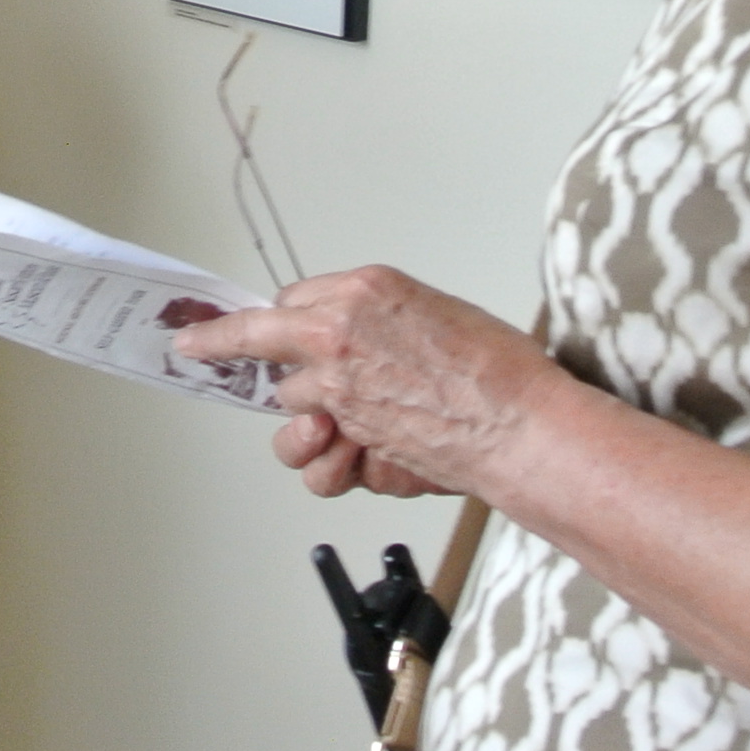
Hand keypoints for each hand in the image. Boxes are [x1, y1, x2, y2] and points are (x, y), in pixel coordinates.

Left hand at [170, 264, 551, 501]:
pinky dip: (327, 462)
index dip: (287, 321)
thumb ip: (387, 323)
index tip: (250, 324)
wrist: (520, 422)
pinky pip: (306, 452)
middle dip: (264, 353)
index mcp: (368, 288)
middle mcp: (339, 327)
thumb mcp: (440, 314)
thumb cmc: (501, 371)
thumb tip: (367, 342)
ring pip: (286, 399)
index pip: (297, 299)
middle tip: (229, 355)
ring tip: (350, 426)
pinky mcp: (341, 431)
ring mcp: (334, 381)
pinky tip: (352, 456)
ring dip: (312, 416)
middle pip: (267, 336)